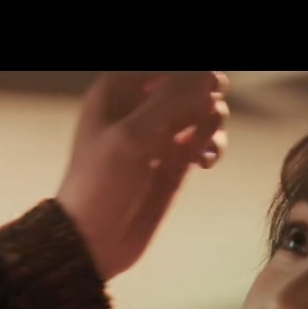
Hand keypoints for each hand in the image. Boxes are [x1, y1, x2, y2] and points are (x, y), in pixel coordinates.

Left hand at [56, 71, 228, 280]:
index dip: (194, 75)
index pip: (170, 69)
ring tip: (200, 150)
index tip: (212, 89)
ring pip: (204, 110)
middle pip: (191, 83)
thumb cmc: (101, 183)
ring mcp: (161, 133)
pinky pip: (206, 140)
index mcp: (119, 88)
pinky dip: (213, 147)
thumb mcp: (131, 136)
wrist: (94, 239)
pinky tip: (205, 163)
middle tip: (202, 125)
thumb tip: (212, 78)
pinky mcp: (176, 161)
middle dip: (204, 101)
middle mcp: (141, 105)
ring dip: (212, 125)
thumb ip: (172, 102)